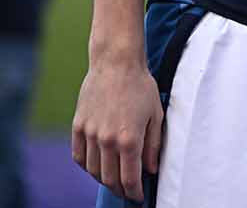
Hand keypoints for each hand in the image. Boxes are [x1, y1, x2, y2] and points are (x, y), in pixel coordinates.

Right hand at [72, 55, 163, 200]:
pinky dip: (87, 166)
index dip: (134, 191)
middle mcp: (107, 140)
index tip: (138, 196)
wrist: (116, 64)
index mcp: (129, 138)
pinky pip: (79, 156)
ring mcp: (90, 133)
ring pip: (93, 170)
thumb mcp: (156, 115)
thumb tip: (151, 170)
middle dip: (120, 189)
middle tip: (127, 191)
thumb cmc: (141, 87)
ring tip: (114, 180)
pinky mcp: (78, 126)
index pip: (130, 178)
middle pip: (109, 178)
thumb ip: (153, 145)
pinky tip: (97, 167)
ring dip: (104, 180)